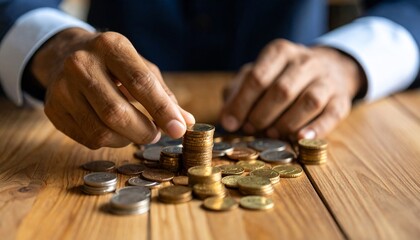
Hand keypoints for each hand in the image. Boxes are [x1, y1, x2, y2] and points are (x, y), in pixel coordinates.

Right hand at [30, 28, 194, 148]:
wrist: (68, 55)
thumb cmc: (115, 65)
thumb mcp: (142, 68)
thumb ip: (164, 96)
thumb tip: (186, 123)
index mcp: (110, 46)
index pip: (140, 83)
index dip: (162, 110)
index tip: (179, 130)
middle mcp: (81, 63)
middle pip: (116, 113)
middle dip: (143, 131)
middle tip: (155, 134)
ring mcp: (62, 87)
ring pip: (101, 132)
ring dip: (127, 140)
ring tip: (135, 131)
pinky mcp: (53, 109)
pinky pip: (88, 139)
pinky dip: (109, 141)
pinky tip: (113, 129)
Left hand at [221, 39, 365, 138]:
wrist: (329, 67)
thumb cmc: (283, 75)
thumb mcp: (258, 74)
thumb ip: (238, 92)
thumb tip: (226, 119)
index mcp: (280, 52)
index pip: (258, 77)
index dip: (242, 103)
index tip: (230, 123)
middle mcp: (305, 62)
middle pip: (282, 90)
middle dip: (262, 114)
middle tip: (251, 129)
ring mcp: (326, 80)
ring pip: (309, 102)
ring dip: (286, 123)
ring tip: (272, 134)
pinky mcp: (341, 99)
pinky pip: (331, 115)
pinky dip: (315, 129)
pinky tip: (299, 139)